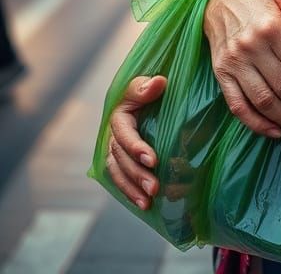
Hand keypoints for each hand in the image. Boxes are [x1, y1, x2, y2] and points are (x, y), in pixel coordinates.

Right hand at [106, 75, 166, 209]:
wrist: (151, 99)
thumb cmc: (151, 89)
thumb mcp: (146, 85)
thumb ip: (146, 87)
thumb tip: (158, 83)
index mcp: (119, 116)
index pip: (124, 134)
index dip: (136, 148)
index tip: (153, 160)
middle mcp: (113, 136)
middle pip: (120, 158)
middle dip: (136, 175)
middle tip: (154, 188)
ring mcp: (116, 151)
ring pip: (118, 173)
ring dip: (131, 189)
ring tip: (147, 203)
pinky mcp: (123, 162)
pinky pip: (121, 179)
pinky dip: (130, 193)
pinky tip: (144, 206)